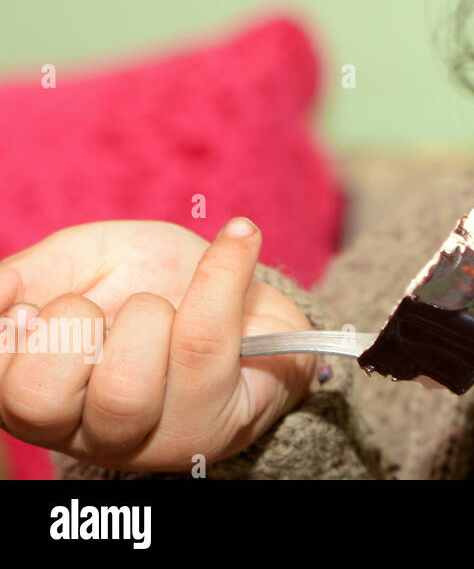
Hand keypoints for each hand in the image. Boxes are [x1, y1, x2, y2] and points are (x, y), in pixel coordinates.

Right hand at [0, 218, 316, 472]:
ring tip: (165, 304)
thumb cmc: (154, 281)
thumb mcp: (84, 262)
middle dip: (70, 326)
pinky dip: (223, 271)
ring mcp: (154, 438)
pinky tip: (239, 237)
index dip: (8, 339)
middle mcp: (89, 430)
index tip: (33, 307)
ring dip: (147, 316)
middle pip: (40, 401)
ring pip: (124, 389)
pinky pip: (207, 343)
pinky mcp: (217, 426)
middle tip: (102, 308)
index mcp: (42, 396)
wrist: (248, 294)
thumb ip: (28, 276)